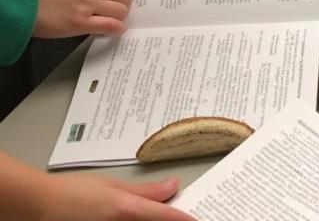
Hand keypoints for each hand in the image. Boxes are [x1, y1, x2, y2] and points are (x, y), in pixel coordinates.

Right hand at [33, 173, 193, 220]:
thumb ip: (144, 190)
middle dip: (168, 220)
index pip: (165, 217)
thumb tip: (172, 186)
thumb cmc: (72, 192)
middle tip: (180, 216)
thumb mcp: (112, 185)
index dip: (183, 219)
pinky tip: (139, 220)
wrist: (38, 207)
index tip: (197, 220)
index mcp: (126, 210)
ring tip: (161, 215)